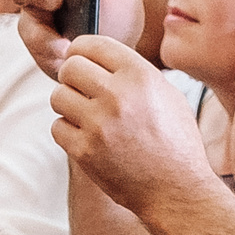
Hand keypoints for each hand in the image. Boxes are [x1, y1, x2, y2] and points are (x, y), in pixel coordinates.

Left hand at [50, 36, 211, 221]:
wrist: (178, 191)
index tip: (79, 58)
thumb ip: (135, 72)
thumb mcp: (168, 96)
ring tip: (85, 115)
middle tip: (81, 90)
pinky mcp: (85, 151)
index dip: (81, 49)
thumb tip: (102, 58)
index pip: (92, 43)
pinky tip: (87, 137)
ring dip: (68, 105)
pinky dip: (68, 131)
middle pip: (69, 67)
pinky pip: (57, 127)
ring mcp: (99, 124)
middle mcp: (118, 95)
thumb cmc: (177, 143)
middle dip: (72, 77)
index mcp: (140, 75)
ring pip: (58, 96)